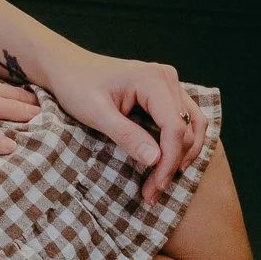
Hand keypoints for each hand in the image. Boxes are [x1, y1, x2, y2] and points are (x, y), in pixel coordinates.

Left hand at [24, 40, 203, 205]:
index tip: (154, 188)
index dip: (168, 162)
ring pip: (193, 125)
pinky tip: (166, 162)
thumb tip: (155, 161)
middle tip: (153, 192)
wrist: (67, 67)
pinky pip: (184, 120)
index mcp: (152, 79)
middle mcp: (166, 78)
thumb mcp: (96, 113)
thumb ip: (127, 135)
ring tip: (162, 181)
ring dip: (183, 155)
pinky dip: (180, 144)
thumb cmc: (77, 85)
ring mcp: (168, 83)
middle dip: (173, 164)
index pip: (174, 127)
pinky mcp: (165, 92)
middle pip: (187, 129)